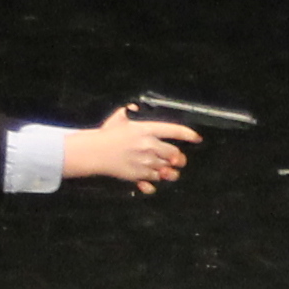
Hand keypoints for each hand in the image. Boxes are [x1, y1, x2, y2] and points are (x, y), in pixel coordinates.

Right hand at [65, 108, 195, 189]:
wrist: (92, 152)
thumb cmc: (106, 135)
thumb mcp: (120, 118)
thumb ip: (132, 112)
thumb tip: (138, 108)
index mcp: (146, 130)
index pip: (174, 131)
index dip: (189, 135)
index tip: (197, 138)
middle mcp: (148, 146)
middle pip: (175, 155)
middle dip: (179, 158)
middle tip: (177, 159)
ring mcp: (144, 162)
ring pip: (167, 170)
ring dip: (168, 171)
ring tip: (165, 169)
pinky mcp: (138, 175)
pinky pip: (154, 181)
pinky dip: (155, 180)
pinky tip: (151, 177)